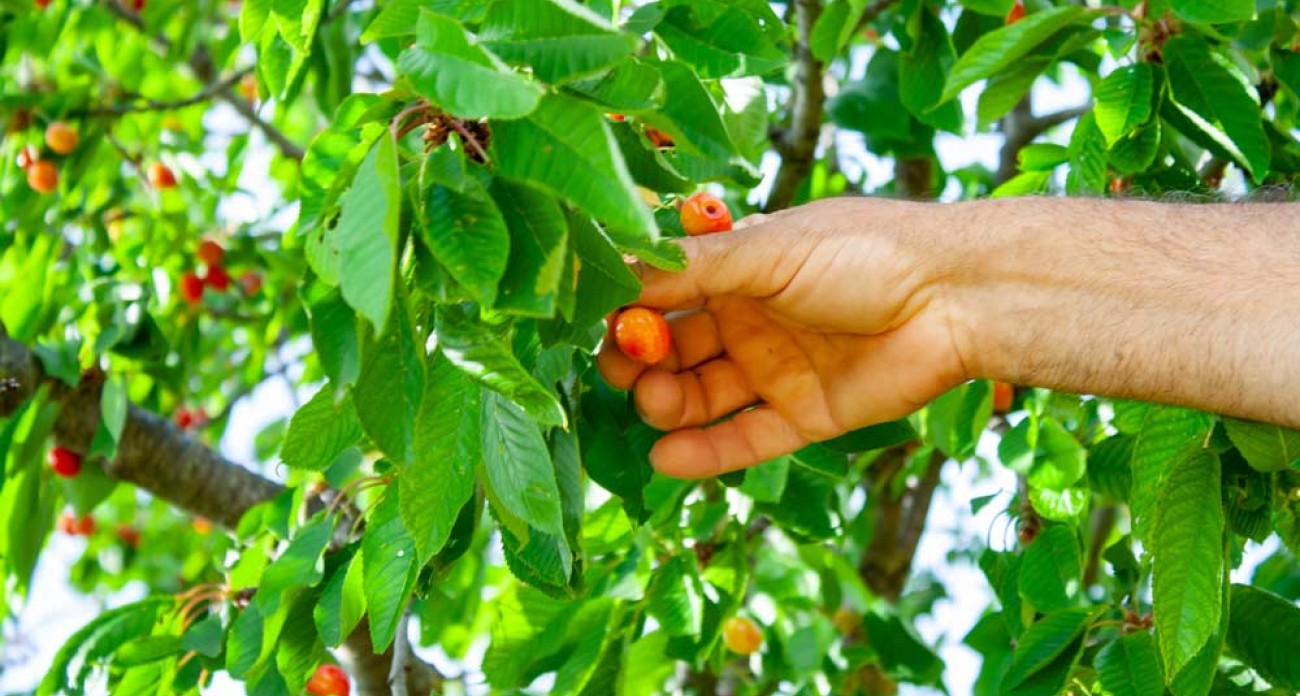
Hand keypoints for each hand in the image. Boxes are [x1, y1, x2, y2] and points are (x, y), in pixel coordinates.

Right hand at [597, 198, 969, 477]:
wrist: (957, 298)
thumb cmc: (864, 253)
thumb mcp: (768, 250)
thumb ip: (692, 268)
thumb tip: (611, 265)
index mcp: (739, 269)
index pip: (664, 294)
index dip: (630, 311)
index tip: (599, 324)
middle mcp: (750, 319)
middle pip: (674, 350)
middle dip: (641, 361)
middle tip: (624, 370)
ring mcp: (777, 371)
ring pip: (702, 397)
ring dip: (667, 403)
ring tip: (654, 405)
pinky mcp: (805, 417)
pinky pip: (745, 440)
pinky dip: (705, 453)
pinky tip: (666, 457)